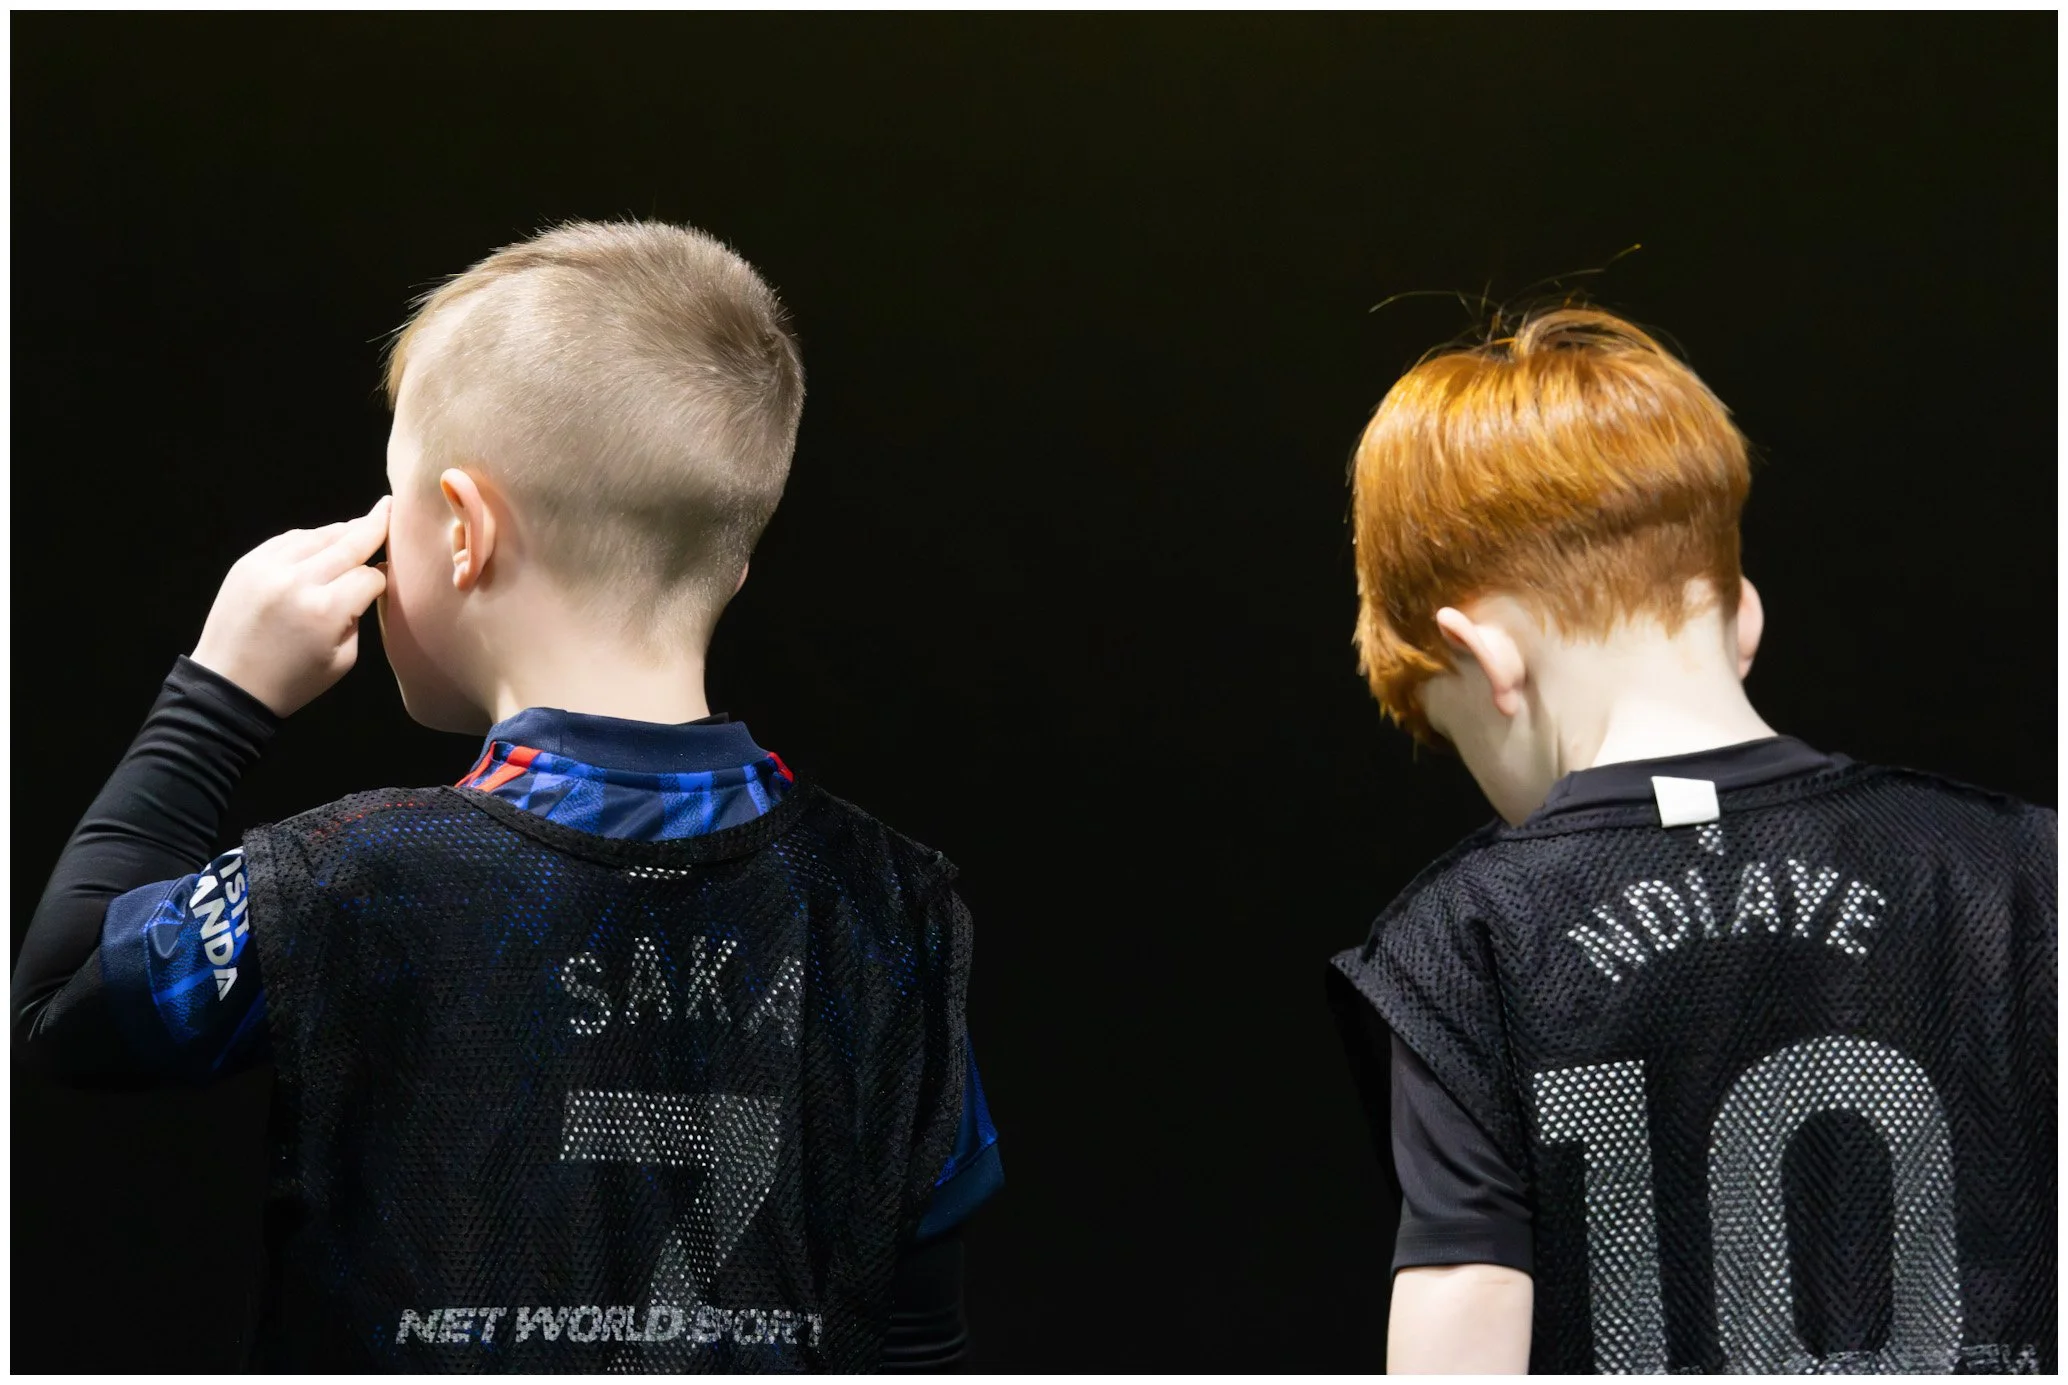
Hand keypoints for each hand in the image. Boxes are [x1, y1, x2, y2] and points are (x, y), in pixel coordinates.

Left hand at [190, 496, 392, 716]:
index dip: (383, 578)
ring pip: (317, 536)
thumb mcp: (343, 659)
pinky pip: (288, 540)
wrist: (229, 686)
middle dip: (373, 526)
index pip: (369, 576)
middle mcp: (297, 581)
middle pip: (348, 543)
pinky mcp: (248, 563)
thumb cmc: (293, 681)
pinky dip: (310, 539)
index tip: (388, 580)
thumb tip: (366, 583)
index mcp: (325, 610)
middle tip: (390, 506)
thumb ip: (358, 615)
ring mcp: (268, 567)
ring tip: (359, 527)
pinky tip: (322, 542)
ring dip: (342, 532)